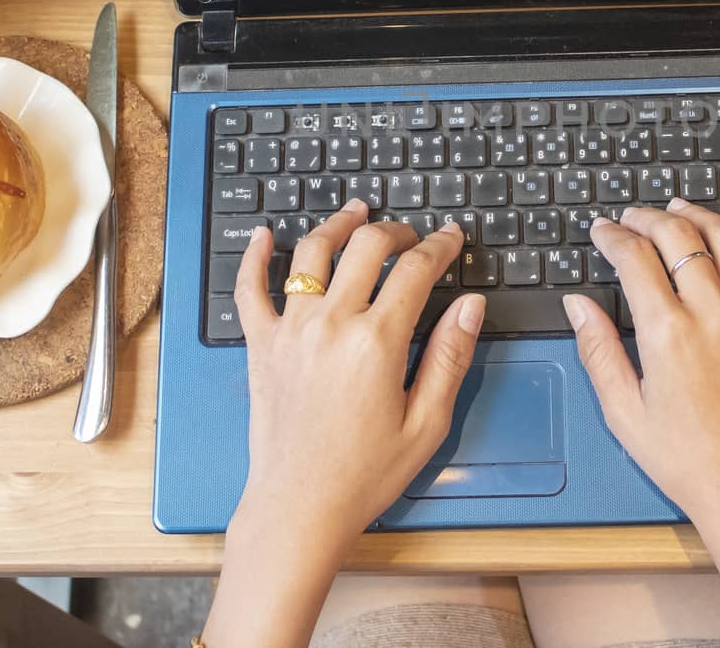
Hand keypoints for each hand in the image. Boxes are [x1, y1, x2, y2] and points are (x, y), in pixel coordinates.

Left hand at [202, 199, 485, 647]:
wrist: (300, 507)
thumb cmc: (365, 474)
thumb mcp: (427, 422)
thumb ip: (449, 356)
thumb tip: (469, 305)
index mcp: (377, 342)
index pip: (416, 270)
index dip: (440, 246)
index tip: (451, 238)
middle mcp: (331, 325)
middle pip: (365, 247)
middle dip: (395, 231)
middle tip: (411, 236)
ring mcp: (291, 331)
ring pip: (312, 254)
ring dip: (337, 225)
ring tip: (354, 213)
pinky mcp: (261, 346)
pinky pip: (250, 290)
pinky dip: (255, 257)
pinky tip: (266, 236)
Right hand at [566, 198, 719, 642]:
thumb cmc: (689, 461)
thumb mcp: (624, 413)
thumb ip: (599, 351)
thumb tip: (578, 305)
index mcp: (668, 335)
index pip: (634, 258)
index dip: (613, 235)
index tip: (602, 230)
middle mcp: (715, 315)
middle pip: (679, 236)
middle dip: (648, 217)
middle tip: (631, 216)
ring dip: (698, 216)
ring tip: (678, 210)